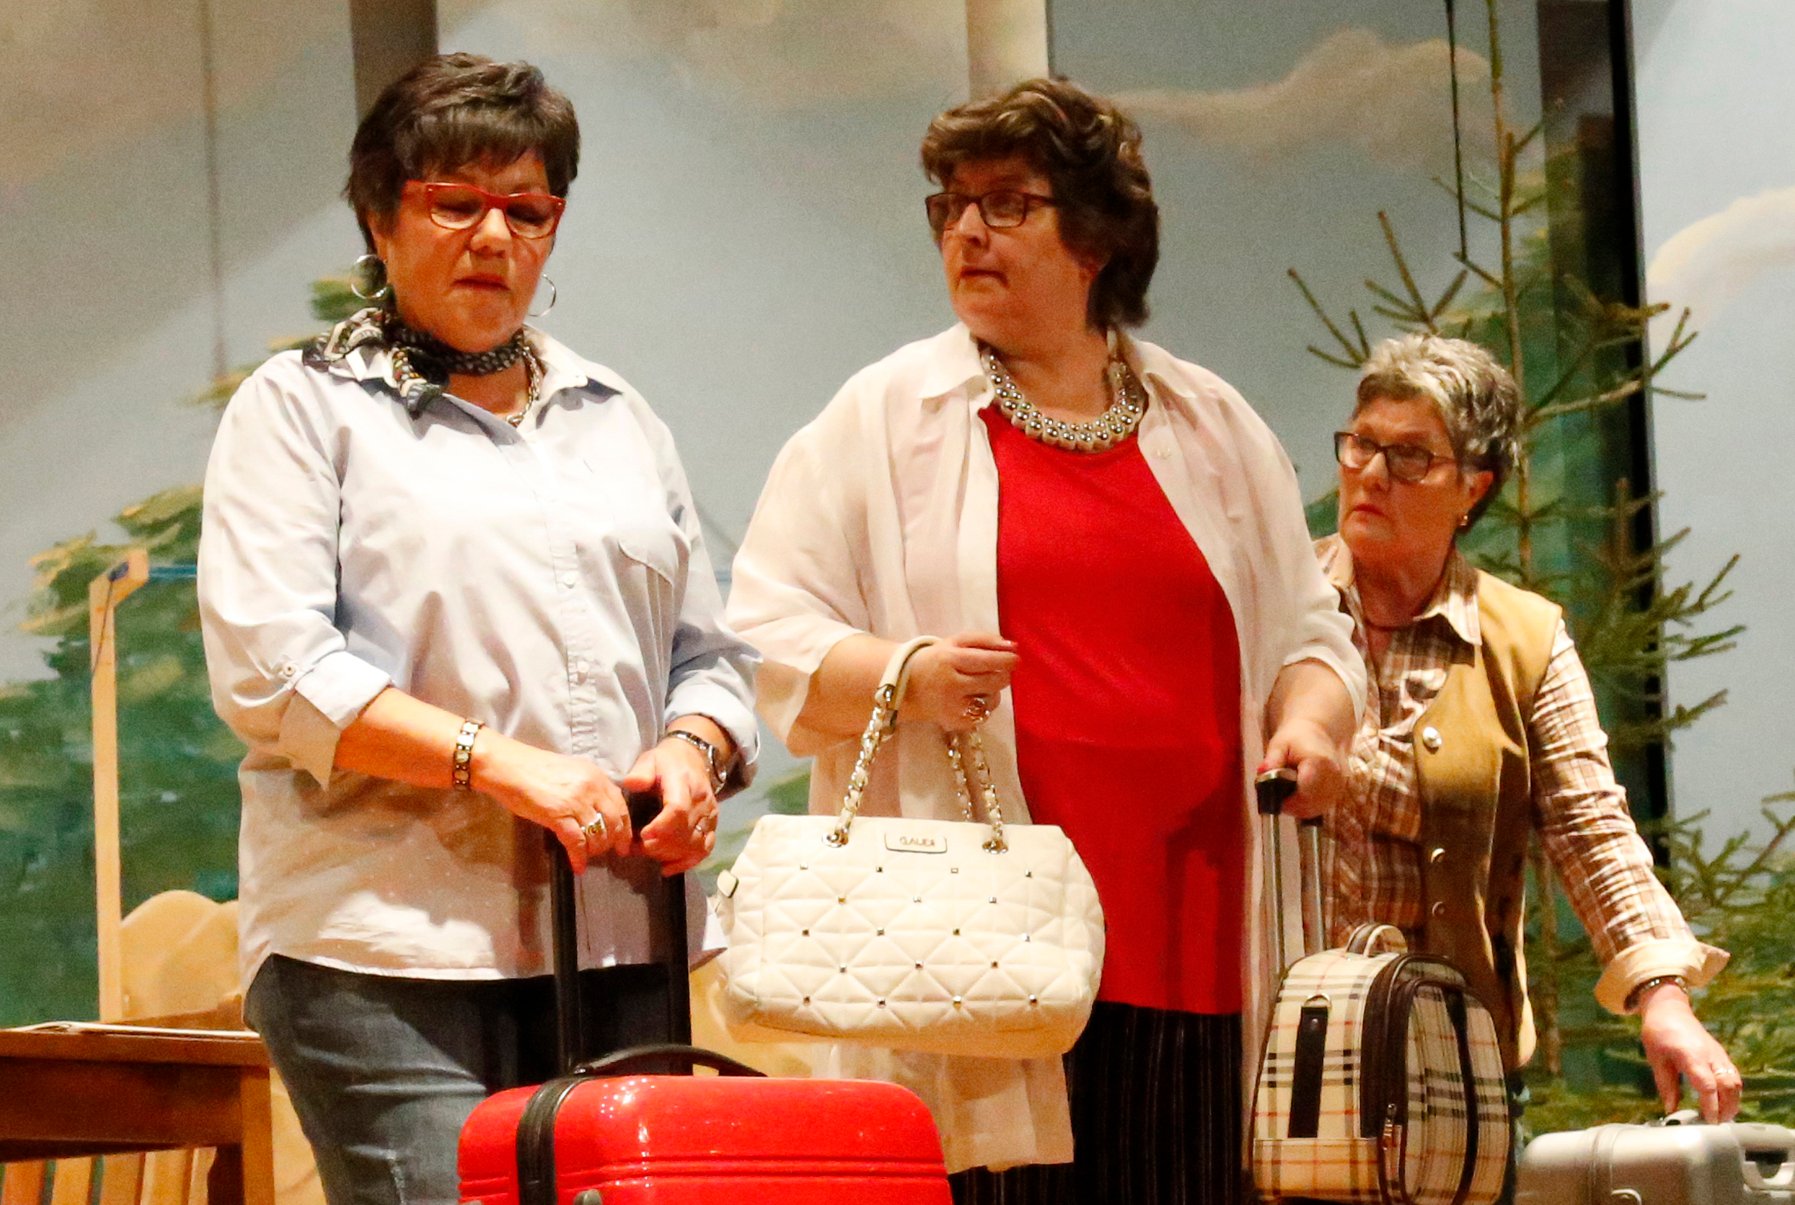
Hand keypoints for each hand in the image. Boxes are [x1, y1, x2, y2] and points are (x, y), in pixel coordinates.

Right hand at [472, 735, 631, 873]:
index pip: (620, 805)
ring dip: (594, 850)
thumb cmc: (534, 768)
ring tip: (587, 855)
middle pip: (614, 822)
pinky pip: (577, 842)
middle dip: (614, 842)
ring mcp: (576, 801)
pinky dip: (578, 856)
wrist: (508, 766)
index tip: (624, 843)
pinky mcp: (559, 815)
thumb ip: (588, 788)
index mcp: (596, 775)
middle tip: (609, 853)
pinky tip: (577, 865)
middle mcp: (592, 787)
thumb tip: (596, 811)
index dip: (625, 828)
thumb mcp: (571, 772)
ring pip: (598, 834)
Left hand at [623, 738, 718, 875]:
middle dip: (659, 845)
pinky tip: (668, 868)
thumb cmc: (666, 761)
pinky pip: (704, 849)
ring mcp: (710, 815)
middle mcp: (701, 801)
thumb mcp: (650, 760)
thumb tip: (631, 783)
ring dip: (670, 855)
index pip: (678, 809)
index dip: (661, 827)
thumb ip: (641, 772)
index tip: (642, 836)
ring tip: (648, 854)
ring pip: (695, 844)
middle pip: (685, 832)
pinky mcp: (713, 825)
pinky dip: (687, 862)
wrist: (694, 757)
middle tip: (637, 848)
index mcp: (684, 783)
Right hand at [904, 632, 1018, 731]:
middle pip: (993, 682)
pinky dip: (984, 706)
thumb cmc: (937, 660)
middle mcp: (951, 685)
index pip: (987, 661)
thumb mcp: (955, 642)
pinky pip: (983, 715)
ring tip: (980, 684)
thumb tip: (1014, 646)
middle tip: (1000, 670)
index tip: (1016, 658)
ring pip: (992, 700)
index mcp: (949, 660)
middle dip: (1003, 675)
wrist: (907, 686)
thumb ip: (985, 640)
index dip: (1006, 660)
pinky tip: (972, 698)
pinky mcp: (955, 723)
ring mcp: (952, 707)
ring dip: (993, 691)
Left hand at [1259, 718, 1345, 820]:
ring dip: (1299, 808)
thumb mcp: (1279, 744)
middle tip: (1279, 797)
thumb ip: (1272, 759)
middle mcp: (1333, 776)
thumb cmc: (1295, 738)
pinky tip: (1298, 796)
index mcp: (1319, 762)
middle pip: (1311, 804)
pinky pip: (1320, 808)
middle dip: (1292, 806)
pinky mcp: (1337, 792)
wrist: (1317, 733)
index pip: (1306, 791)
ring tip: (1288, 793)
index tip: (1277, 798)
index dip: (1290, 800)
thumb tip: (1262, 771)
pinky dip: (1307, 807)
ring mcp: (1337, 786)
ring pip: (1315, 810)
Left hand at [1639, 983, 1740, 1121]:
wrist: (1670, 1010)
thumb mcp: (1655, 1058)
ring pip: (1735, 1082)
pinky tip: (1725, 1103)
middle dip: (1726, 1108)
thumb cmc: (1658, 1033)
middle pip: (1728, 1085)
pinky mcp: (1722, 1055)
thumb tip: (1670, 1109)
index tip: (1709, 1121)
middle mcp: (1710, 1055)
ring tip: (1721, 1117)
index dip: (1710, 1104)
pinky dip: (1733, 1092)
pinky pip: (1734, 1076)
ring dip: (1732, 1102)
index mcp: (1691, 1055)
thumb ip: (1665, 1084)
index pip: (1707, 1084)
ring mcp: (1719, 1054)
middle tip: (1715, 1124)